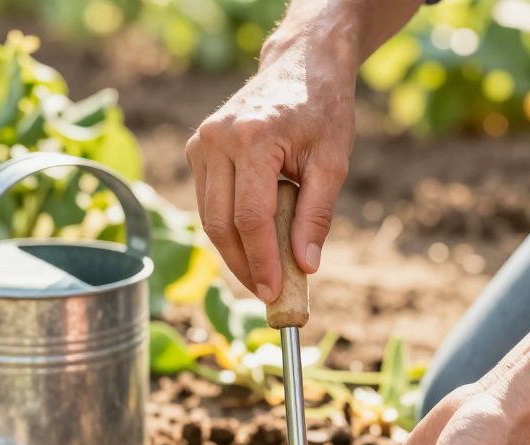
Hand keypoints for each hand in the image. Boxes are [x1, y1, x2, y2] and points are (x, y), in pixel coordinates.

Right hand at [185, 32, 355, 301]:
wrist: (300, 64)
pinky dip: (229, 229)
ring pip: (209, 217)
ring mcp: (201, 143)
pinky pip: (208, 202)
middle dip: (244, 265)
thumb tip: (306, 267)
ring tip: (262, 276)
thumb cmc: (322, 111)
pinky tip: (252, 246)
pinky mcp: (197, 149)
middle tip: (267, 295)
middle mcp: (217, 139)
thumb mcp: (333, 162)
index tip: (274, 292)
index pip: (251, 216)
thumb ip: (317, 215)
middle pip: (220, 223)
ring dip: (234, 252)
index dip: (262, 261)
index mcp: (252, 139)